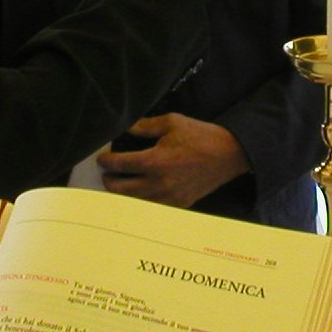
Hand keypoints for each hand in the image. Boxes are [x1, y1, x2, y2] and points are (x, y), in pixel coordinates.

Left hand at [96, 114, 249, 207]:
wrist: (228, 154)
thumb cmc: (200, 135)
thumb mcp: (172, 123)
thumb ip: (145, 126)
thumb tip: (127, 128)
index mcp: (155, 161)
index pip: (120, 165)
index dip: (107, 162)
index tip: (102, 159)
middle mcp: (158, 183)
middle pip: (121, 190)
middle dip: (110, 181)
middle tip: (108, 173)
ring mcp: (169, 198)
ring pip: (135, 203)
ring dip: (123, 195)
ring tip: (120, 185)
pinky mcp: (178, 205)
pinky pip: (153, 209)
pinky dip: (142, 203)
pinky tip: (140, 195)